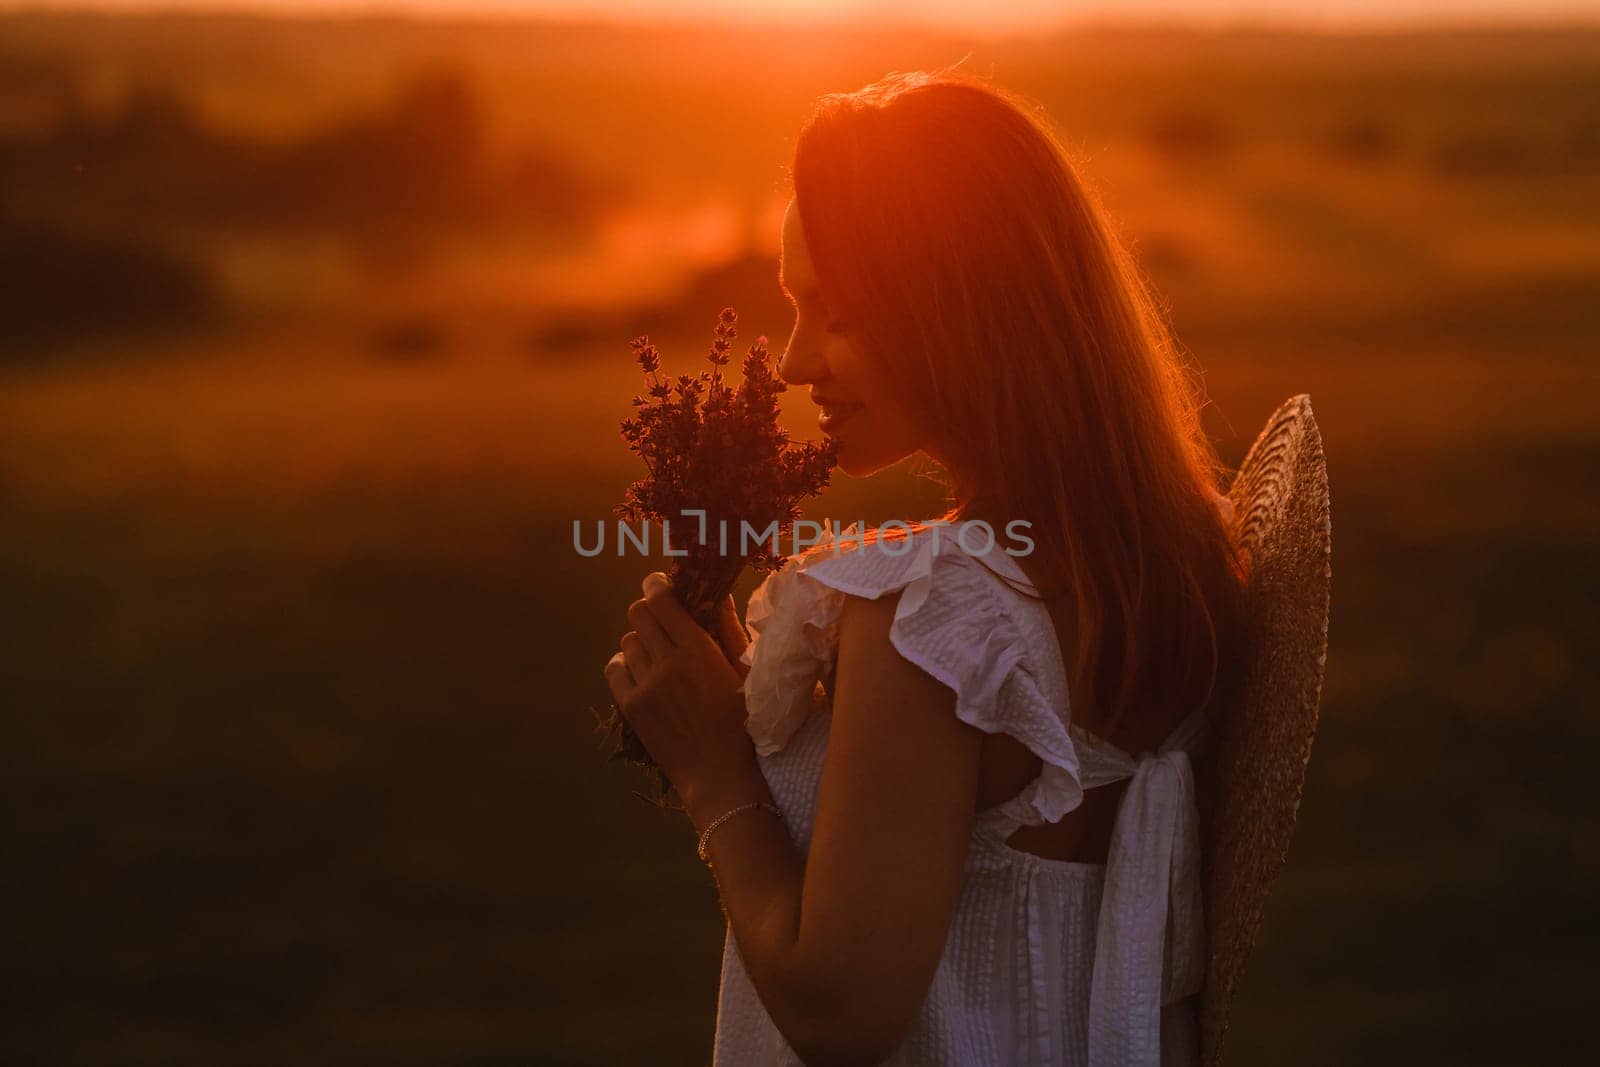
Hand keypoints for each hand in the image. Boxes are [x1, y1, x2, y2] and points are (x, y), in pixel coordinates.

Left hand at [605, 573, 761, 813]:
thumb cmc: (741, 722)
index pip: (661, 599)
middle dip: (649, 611)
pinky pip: (614, 667)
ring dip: (641, 641)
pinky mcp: (629, 706)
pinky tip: (641, 673)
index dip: (657, 586)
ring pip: (627, 640)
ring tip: (657, 656)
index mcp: (697, 649)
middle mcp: (666, 662)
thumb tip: (718, 593)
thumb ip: (728, 629)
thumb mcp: (744, 672)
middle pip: (638, 614)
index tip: (661, 586)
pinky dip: (625, 664)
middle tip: (662, 621)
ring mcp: (644, 685)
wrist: (718, 773)